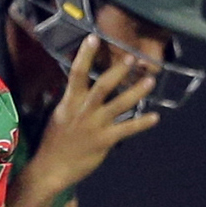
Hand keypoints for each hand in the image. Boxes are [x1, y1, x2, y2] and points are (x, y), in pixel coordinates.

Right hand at [28, 32, 163, 193]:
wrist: (50, 169)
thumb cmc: (54, 143)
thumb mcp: (59, 117)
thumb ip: (71, 102)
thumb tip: (77, 88)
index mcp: (69, 103)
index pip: (76, 74)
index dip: (85, 55)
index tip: (93, 37)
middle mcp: (82, 111)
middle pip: (102, 86)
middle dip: (117, 71)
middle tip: (132, 57)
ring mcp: (94, 126)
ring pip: (118, 105)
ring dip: (135, 92)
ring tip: (149, 81)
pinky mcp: (103, 141)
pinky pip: (126, 129)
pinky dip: (141, 123)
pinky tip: (155, 117)